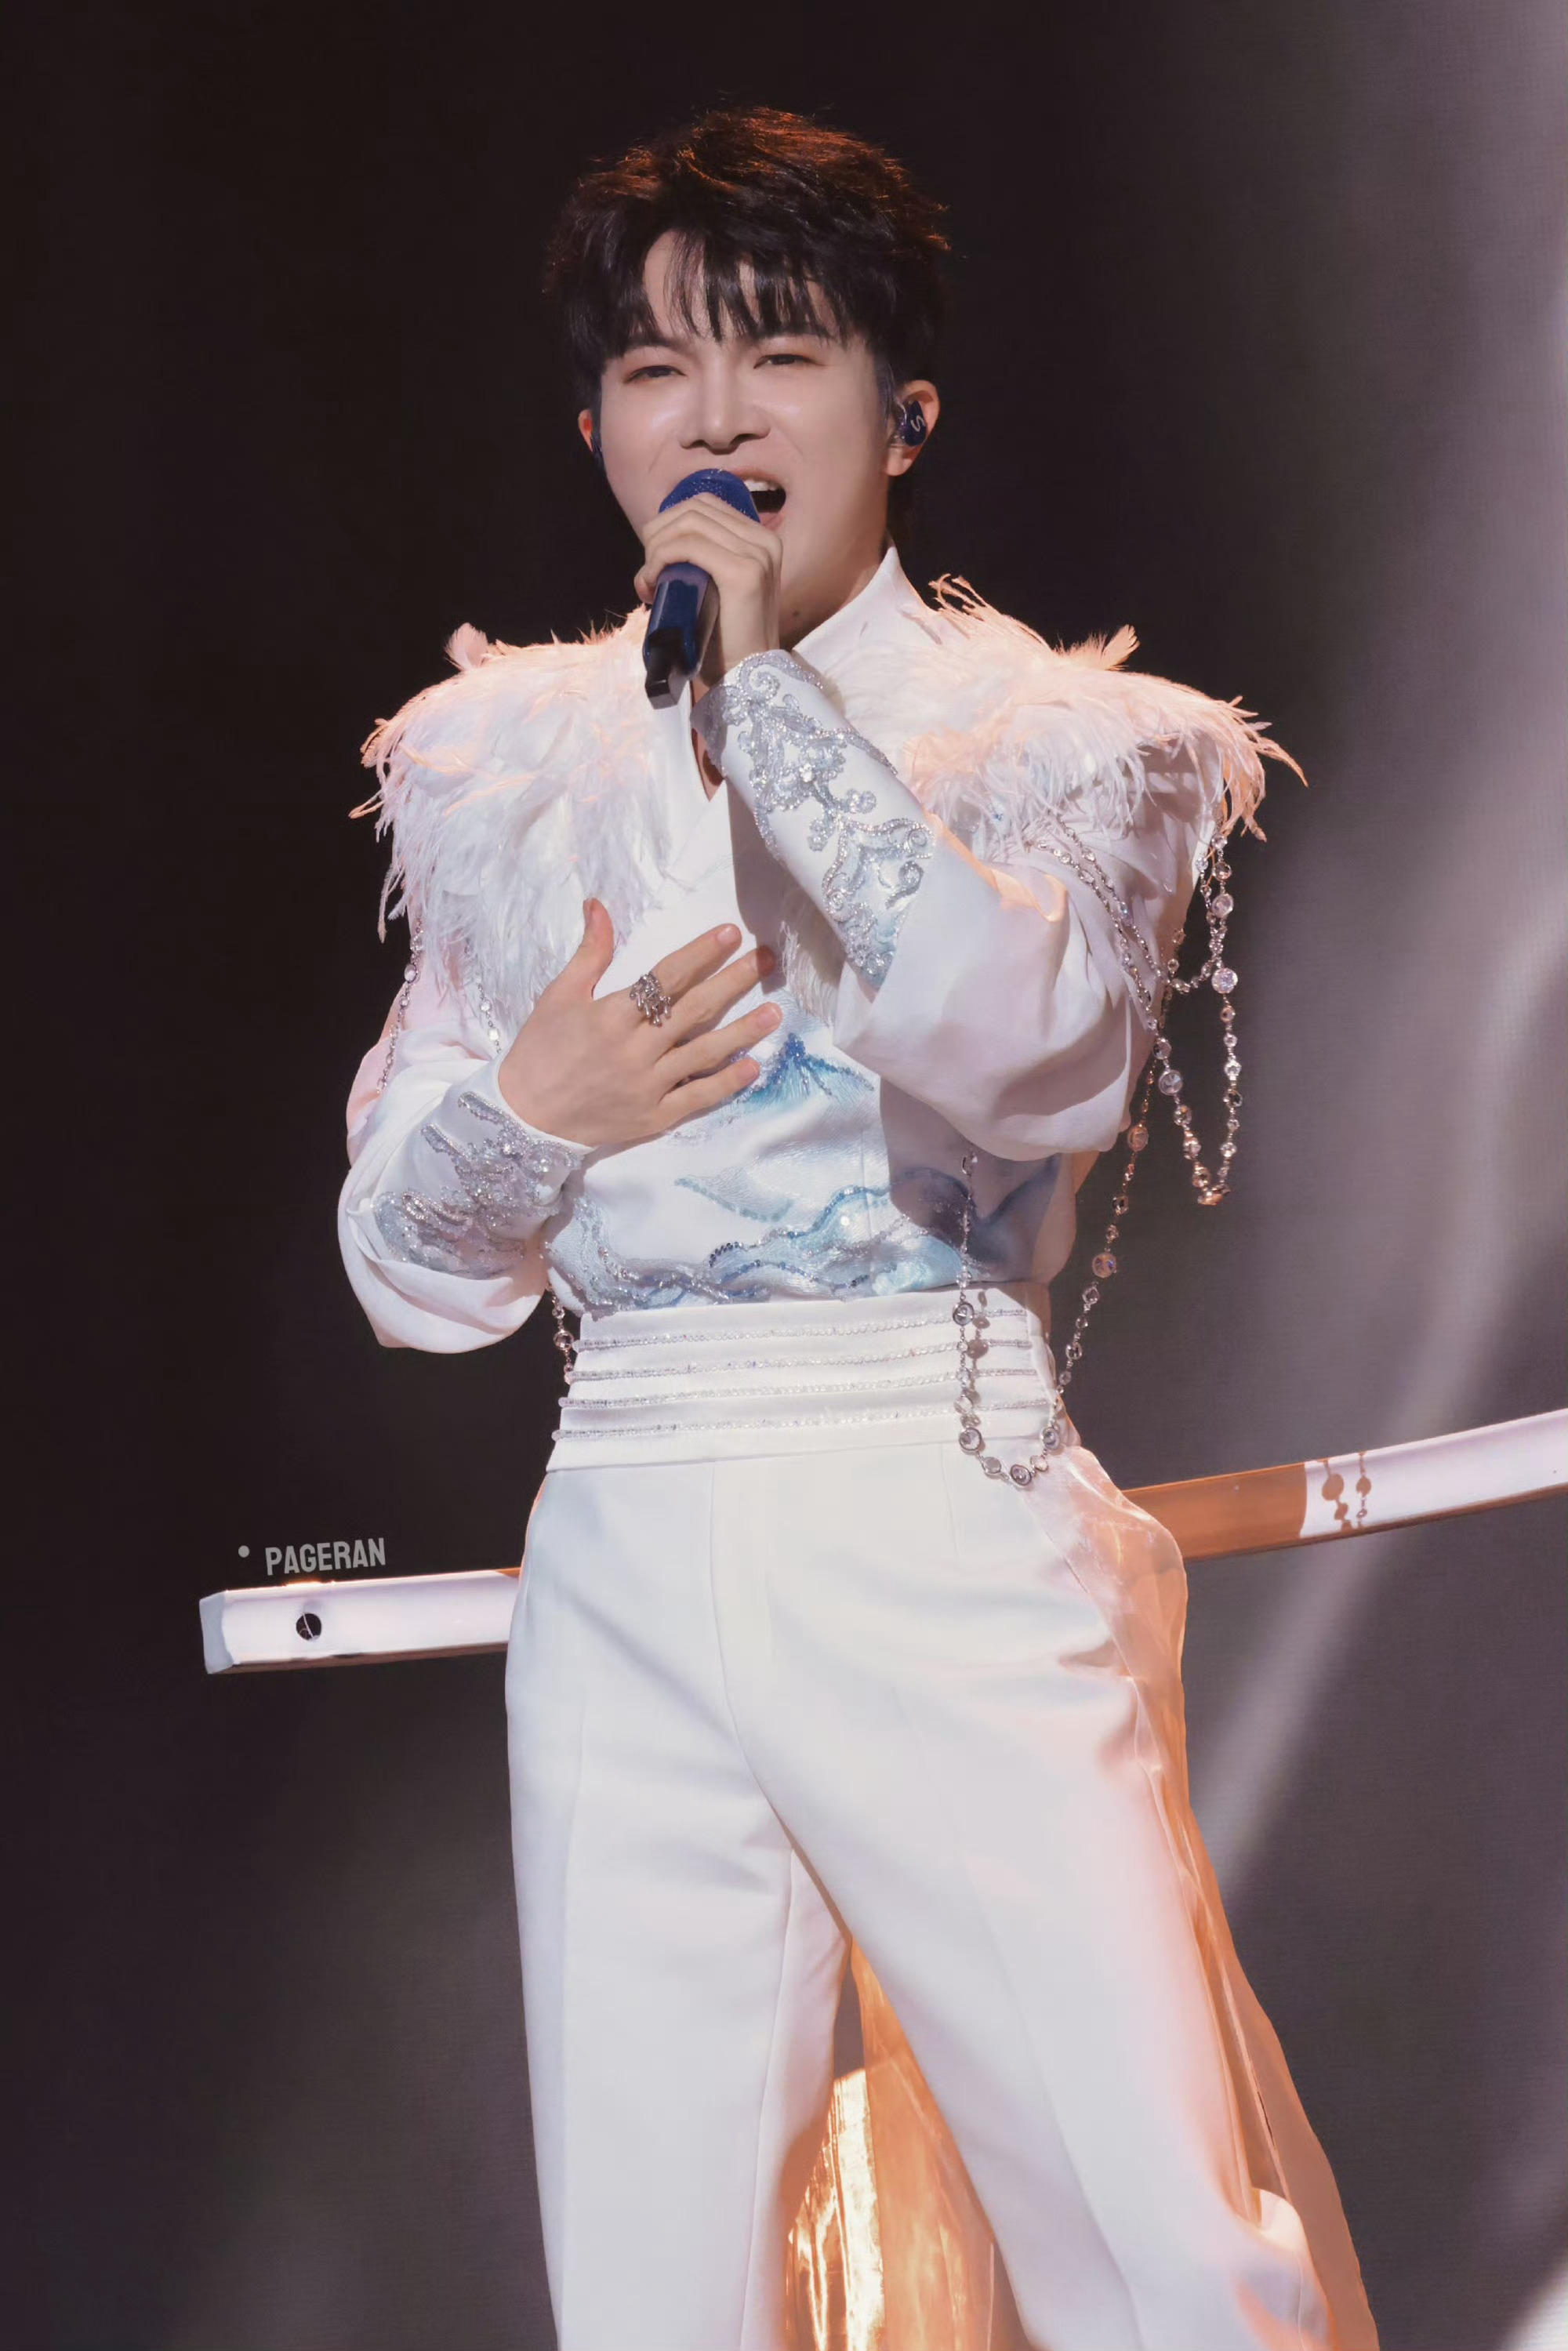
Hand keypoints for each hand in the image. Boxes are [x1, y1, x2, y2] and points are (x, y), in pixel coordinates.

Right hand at [498, 900, 778, 1148]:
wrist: (524, 1118)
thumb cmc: (540, 1051)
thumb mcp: (558, 996)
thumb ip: (589, 953)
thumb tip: (599, 905)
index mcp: (611, 1015)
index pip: (667, 977)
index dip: (701, 954)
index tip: (730, 933)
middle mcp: (634, 1049)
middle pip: (695, 1009)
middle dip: (734, 981)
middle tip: (766, 960)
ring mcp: (647, 1085)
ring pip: (704, 1053)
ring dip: (743, 1031)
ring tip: (775, 1011)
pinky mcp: (653, 1117)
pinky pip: (697, 1097)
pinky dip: (725, 1083)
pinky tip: (752, 1065)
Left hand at [634, 492, 781, 684]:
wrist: (747, 678)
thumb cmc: (726, 640)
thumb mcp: (715, 588)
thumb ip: (700, 561)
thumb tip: (655, 548)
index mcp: (761, 539)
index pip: (705, 505)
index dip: (669, 523)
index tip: (655, 559)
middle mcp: (764, 540)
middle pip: (695, 508)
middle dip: (658, 533)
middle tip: (648, 572)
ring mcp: (757, 555)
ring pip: (689, 523)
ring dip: (656, 547)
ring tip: (649, 580)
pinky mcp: (743, 573)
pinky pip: (689, 546)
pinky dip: (661, 558)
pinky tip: (653, 581)